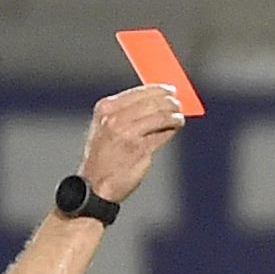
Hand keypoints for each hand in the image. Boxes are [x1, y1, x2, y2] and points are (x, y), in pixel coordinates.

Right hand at [78, 83, 185, 203]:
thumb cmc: (102, 157)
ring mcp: (128, 133)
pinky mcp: (140, 149)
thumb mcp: (105, 127)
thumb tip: (154, 103)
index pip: (138, 92)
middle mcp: (115, 118)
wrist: (95, 183)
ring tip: (179, 116)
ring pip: (159, 116)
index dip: (158, 89)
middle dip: (169, 101)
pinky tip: (176, 126)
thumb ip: (126, 113)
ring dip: (174, 114)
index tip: (169, 90)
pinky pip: (162, 133)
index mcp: (106, 108)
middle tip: (177, 103)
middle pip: (152, 102)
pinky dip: (172, 128)